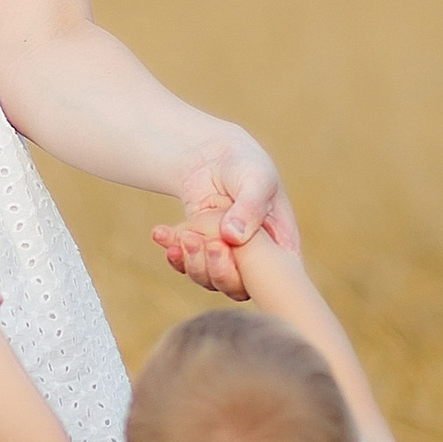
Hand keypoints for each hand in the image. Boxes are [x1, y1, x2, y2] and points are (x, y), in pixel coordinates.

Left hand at [151, 133, 294, 299]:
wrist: (215, 155)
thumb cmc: (246, 164)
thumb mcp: (256, 180)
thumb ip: (249, 207)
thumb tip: (233, 237)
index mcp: (280, 247)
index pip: (271, 279)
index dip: (247, 274)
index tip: (224, 246)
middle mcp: (255, 261)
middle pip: (236, 287)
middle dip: (214, 269)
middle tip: (199, 240)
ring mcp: (227, 259)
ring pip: (209, 280)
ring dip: (191, 262)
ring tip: (183, 236)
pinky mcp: (201, 253)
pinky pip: (187, 266)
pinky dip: (174, 255)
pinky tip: (162, 235)